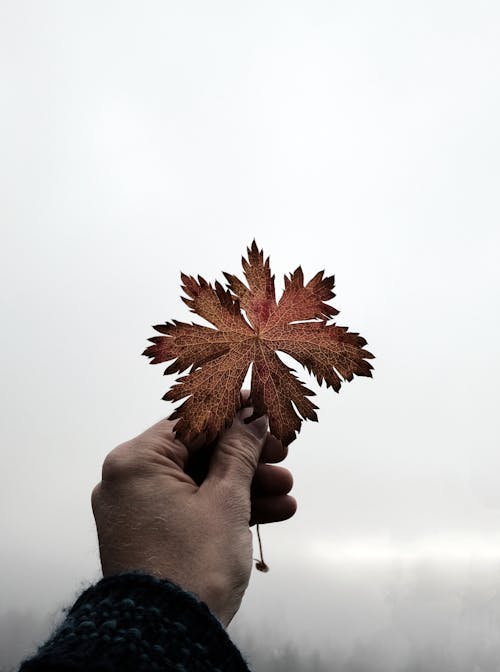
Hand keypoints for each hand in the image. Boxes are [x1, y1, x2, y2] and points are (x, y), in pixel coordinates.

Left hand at [91, 403, 295, 625]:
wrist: (165, 641)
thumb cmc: (192, 565)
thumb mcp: (226, 500)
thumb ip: (239, 451)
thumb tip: (252, 417)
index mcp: (136, 462)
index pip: (191, 420)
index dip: (233, 411)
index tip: (263, 406)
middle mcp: (128, 481)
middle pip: (197, 452)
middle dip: (245, 455)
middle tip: (281, 452)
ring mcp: (137, 509)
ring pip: (198, 482)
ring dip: (244, 484)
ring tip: (286, 490)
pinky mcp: (149, 534)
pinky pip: (190, 508)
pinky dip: (225, 508)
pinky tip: (271, 511)